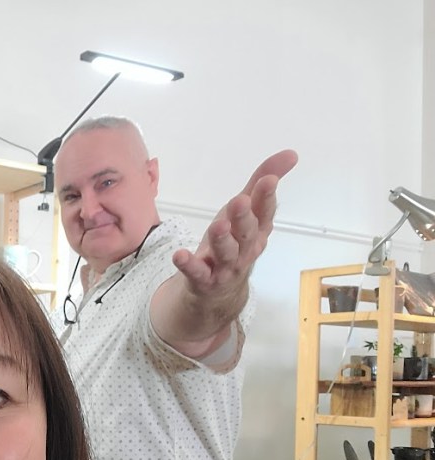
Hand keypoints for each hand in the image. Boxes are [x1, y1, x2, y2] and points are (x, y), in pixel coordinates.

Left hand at [172, 149, 298, 301]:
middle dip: (244, 217)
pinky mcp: (204, 280)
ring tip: (218, 225)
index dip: (266, 197)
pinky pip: (197, 273)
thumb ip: (261, 184)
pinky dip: (189, 265)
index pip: (265, 213)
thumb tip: (291, 154)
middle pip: (247, 234)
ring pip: (226, 253)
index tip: (268, 179)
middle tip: (239, 201)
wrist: (219, 292)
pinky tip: (180, 255)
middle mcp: (245, 250)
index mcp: (257, 231)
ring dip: (222, 239)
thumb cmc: (234, 244)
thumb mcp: (246, 213)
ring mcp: (225, 267)